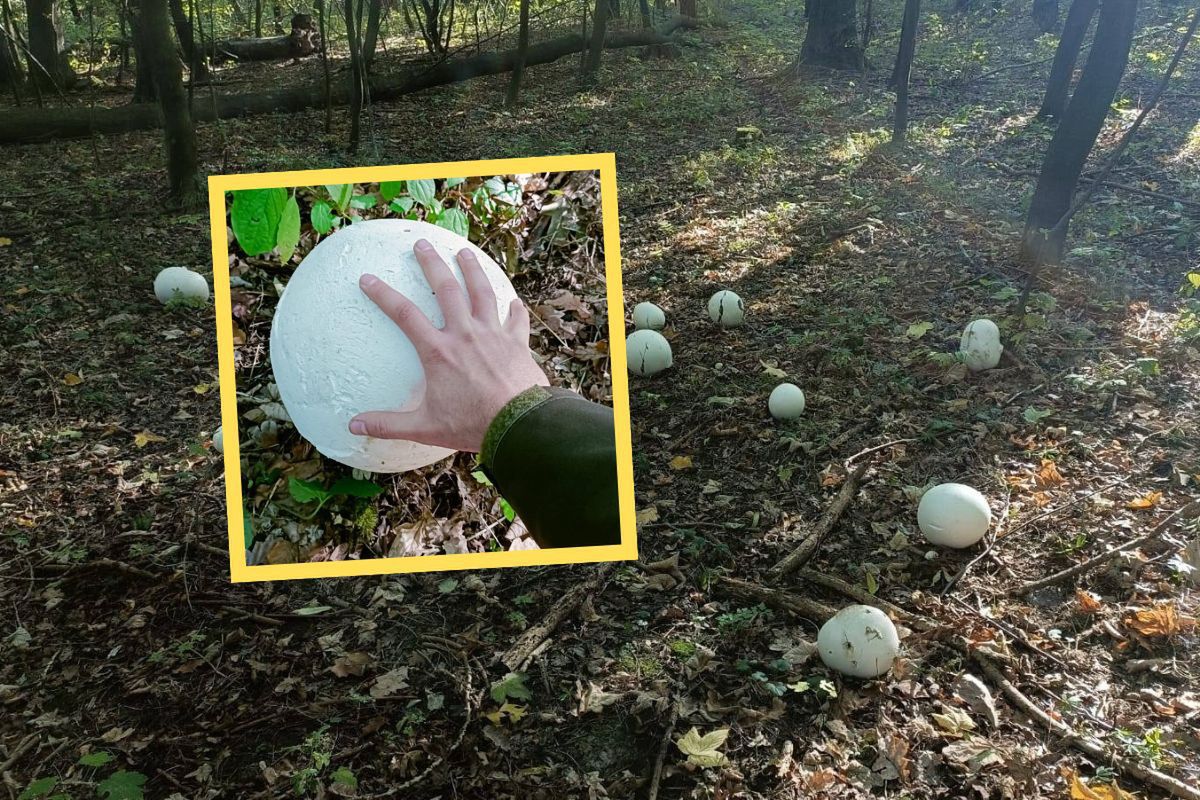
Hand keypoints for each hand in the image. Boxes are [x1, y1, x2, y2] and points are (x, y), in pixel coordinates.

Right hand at [348, 239, 548, 451]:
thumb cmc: (471, 425)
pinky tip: (514, 301)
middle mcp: (465, 335)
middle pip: (446, 289)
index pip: (404, 314)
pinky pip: (516, 320)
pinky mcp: (517, 343)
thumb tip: (354, 426)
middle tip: (422, 244)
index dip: (383, 294)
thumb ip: (389, 424)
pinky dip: (515, 309)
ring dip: (472, 270)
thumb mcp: (425, 427)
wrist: (518, 424)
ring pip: (482, 293)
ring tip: (465, 253)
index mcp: (438, 352)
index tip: (368, 278)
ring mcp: (493, 335)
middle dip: (432, 264)